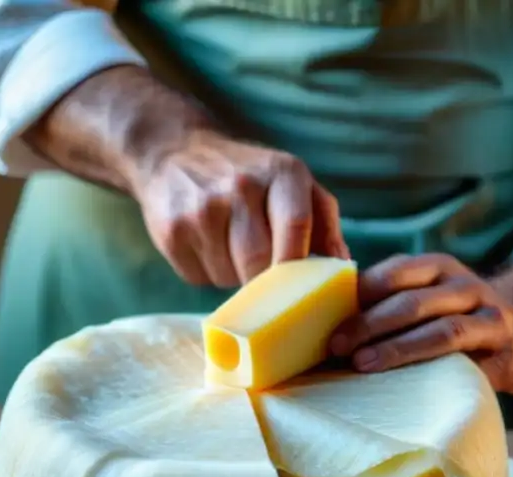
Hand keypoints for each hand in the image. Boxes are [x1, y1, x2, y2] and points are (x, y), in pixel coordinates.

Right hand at [133, 130, 349, 287]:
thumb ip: (323, 221)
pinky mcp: (171, 232)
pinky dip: (207, 274)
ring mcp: (201, 210)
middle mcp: (240, 187)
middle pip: (260, 262)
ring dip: (235, 277)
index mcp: (281, 172)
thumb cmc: (249, 176)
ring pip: (228, 277)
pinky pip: (199, 278)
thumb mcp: (292, 182)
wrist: (174, 152)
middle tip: (266, 280)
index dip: (298, 267)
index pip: (297, 226)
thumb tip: (342, 267)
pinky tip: (206, 248)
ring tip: (231, 252)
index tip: (299, 289)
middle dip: (265, 282)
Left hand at [328, 253, 512, 394]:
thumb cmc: (457, 324)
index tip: (322, 323)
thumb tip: (322, 334)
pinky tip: (408, 383)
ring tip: (362, 364)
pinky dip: (432, 364)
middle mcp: (459, 282)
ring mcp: (485, 310)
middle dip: (366, 324)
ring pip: (437, 325)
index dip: (354, 298)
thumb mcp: (427, 306)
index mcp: (432, 268)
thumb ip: (387, 310)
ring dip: (396, 347)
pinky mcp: (502, 342)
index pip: (389, 275)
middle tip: (334, 347)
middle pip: (407, 300)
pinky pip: (465, 350)